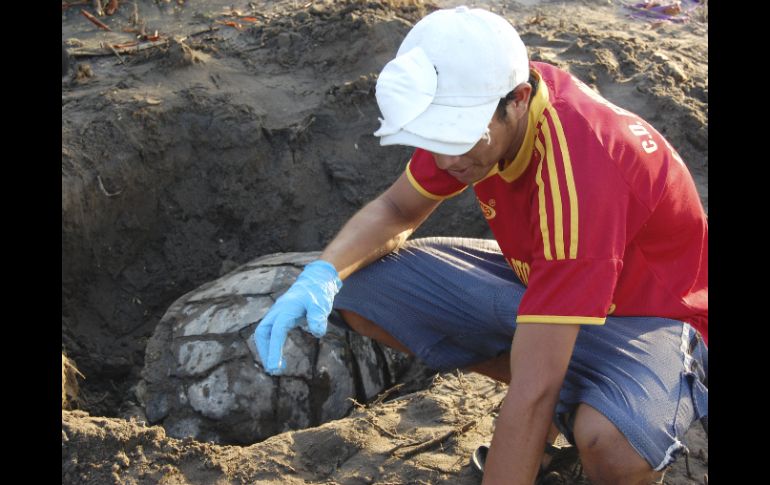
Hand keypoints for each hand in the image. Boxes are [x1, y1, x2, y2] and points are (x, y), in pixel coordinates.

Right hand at [253, 260, 341, 374]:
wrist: (315, 283)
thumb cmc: (318, 294)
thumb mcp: (321, 304)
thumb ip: (318, 317)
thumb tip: (318, 333)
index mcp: (286, 308)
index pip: (277, 331)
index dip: (274, 349)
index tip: (274, 367)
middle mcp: (277, 311)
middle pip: (262, 332)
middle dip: (265, 351)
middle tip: (273, 370)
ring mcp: (277, 315)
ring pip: (264, 334)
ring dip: (266, 351)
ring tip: (276, 369)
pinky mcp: (279, 319)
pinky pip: (270, 335)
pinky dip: (272, 347)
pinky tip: (281, 360)